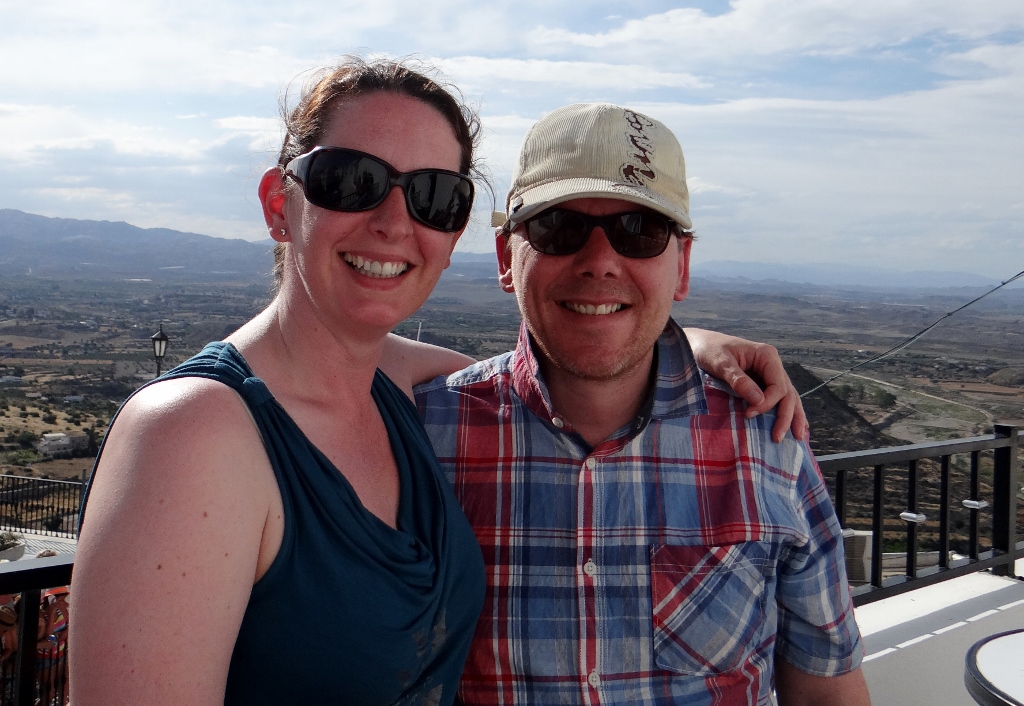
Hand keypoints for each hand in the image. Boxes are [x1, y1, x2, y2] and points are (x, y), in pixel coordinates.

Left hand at [684, 328, 807, 442]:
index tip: (748, 414)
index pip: (778, 386)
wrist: (698, 343)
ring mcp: (768, 373)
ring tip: (798, 437)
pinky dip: (786, 411)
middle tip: (778, 438)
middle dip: (786, 416)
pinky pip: (777, 397)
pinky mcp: (761, 381)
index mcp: (766, 355)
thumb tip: (759, 400)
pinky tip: (793, 425)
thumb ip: (739, 380)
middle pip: (787, 393)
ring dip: (792, 416)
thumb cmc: (708, 349)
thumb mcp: (720, 362)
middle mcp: (772, 364)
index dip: (768, 403)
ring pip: (788, 396)